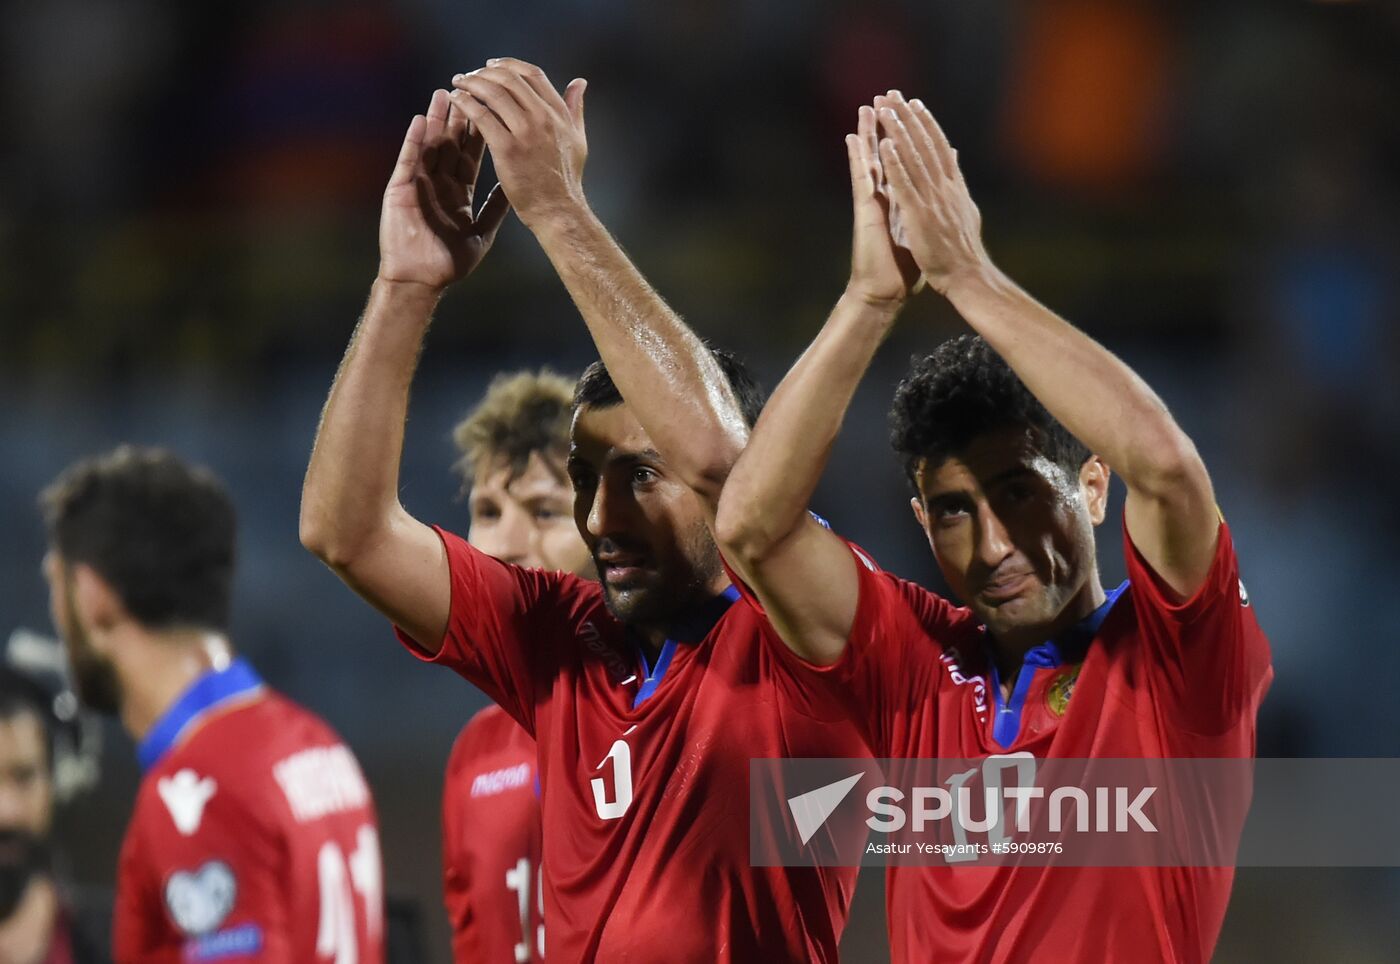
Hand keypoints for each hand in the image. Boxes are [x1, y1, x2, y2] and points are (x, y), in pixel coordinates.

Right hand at [377, 89, 509, 290]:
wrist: (422, 280)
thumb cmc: (450, 263)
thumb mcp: (482, 233)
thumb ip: (496, 208)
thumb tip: (516, 187)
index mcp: (459, 192)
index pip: (471, 155)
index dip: (480, 133)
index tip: (491, 109)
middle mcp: (439, 183)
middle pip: (451, 144)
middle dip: (460, 117)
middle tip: (469, 90)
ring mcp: (419, 184)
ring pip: (429, 146)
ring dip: (436, 121)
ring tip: (443, 94)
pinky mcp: (400, 189)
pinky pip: (408, 160)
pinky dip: (414, 141)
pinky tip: (420, 120)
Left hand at [449, 59, 587, 229]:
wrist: (559, 211)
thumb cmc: (566, 181)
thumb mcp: (578, 139)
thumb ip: (575, 109)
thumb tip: (579, 83)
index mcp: (559, 113)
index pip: (532, 74)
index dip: (509, 65)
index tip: (492, 65)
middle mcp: (544, 117)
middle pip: (509, 78)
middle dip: (484, 71)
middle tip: (469, 75)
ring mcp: (525, 131)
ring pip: (492, 92)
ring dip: (471, 83)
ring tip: (458, 84)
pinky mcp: (507, 148)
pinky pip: (481, 115)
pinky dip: (465, 103)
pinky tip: (456, 101)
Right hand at [845, 103, 922, 308]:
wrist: (886, 292)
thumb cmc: (905, 268)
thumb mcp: (923, 232)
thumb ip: (928, 208)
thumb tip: (943, 192)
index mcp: (901, 201)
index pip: (905, 163)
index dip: (908, 139)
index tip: (911, 115)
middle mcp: (885, 197)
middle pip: (887, 155)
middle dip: (888, 127)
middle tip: (886, 99)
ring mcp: (873, 203)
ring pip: (871, 161)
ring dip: (869, 134)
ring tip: (867, 108)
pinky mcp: (865, 211)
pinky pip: (862, 178)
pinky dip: (859, 158)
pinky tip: (854, 139)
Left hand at [874, 93, 989, 295]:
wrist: (968, 277)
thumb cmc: (964, 251)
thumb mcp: (965, 211)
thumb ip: (957, 185)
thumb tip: (955, 161)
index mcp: (954, 187)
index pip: (938, 148)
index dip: (926, 124)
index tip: (914, 104)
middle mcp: (944, 187)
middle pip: (924, 144)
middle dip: (908, 118)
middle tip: (892, 94)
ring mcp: (932, 200)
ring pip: (913, 158)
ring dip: (899, 131)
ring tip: (885, 109)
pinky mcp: (920, 215)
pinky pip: (905, 184)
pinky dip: (895, 163)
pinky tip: (885, 144)